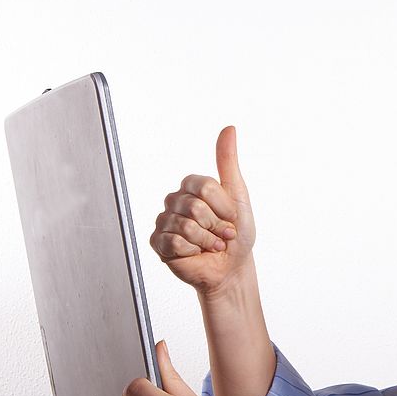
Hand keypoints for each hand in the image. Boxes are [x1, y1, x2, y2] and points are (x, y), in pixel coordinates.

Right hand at [150, 126, 256, 295]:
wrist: (231, 267)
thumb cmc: (236, 234)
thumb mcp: (238, 195)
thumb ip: (228, 162)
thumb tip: (229, 128)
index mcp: (192, 186)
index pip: (204, 186)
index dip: (223, 206)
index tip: (230, 216)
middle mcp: (175, 200)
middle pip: (195, 207)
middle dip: (216, 225)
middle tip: (222, 234)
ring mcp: (164, 221)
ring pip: (186, 226)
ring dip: (207, 240)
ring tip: (212, 244)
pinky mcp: (158, 242)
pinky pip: (174, 242)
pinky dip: (193, 250)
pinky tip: (196, 253)